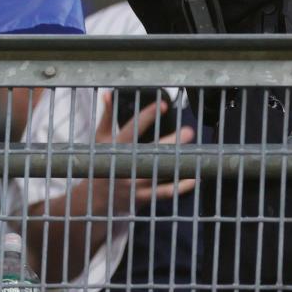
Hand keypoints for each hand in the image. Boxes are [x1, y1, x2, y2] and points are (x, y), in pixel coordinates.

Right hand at [91, 91, 196, 212]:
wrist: (95, 198)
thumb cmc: (100, 162)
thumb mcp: (100, 140)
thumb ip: (107, 117)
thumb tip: (109, 93)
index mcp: (112, 148)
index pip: (131, 129)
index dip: (147, 116)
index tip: (163, 105)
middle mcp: (124, 165)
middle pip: (149, 152)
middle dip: (170, 141)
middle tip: (189, 131)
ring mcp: (134, 183)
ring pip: (160, 172)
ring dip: (179, 164)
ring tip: (196, 155)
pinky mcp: (143, 197)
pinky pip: (165, 192)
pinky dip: (181, 186)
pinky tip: (193, 177)